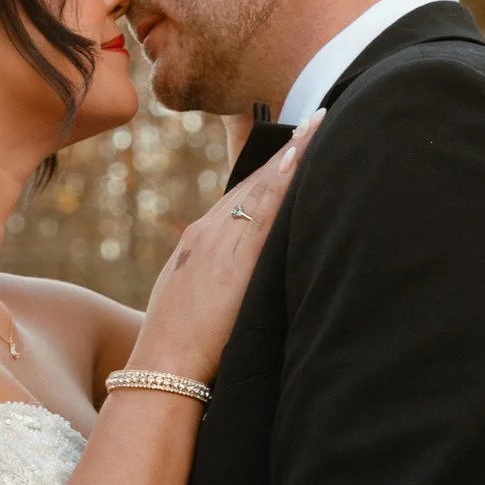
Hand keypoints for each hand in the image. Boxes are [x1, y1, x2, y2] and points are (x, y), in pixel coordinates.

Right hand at [127, 107, 314, 385]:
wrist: (164, 364)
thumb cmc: (179, 344)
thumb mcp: (192, 298)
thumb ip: (216, 278)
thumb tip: (239, 278)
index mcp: (198, 240)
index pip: (240, 193)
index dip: (269, 168)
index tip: (292, 144)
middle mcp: (209, 232)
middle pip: (254, 182)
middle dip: (286, 151)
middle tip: (317, 120)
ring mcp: (221, 241)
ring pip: (263, 187)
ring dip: (293, 155)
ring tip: (319, 125)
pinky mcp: (236, 258)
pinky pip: (267, 210)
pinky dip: (285, 181)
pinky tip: (303, 159)